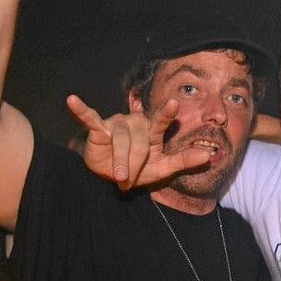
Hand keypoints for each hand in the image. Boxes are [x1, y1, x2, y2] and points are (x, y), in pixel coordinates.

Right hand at [67, 95, 208, 190]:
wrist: (113, 176)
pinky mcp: (99, 128)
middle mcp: (137, 122)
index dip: (167, 113)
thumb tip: (208, 155)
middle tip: (129, 180)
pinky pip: (90, 118)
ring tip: (119, 176)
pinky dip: (81, 110)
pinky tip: (71, 100)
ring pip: (121, 142)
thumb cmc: (141, 169)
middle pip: (139, 143)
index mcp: (153, 130)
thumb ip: (184, 160)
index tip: (174, 103)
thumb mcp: (163, 168)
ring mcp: (117, 123)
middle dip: (135, 165)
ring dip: (120, 162)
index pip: (162, 121)